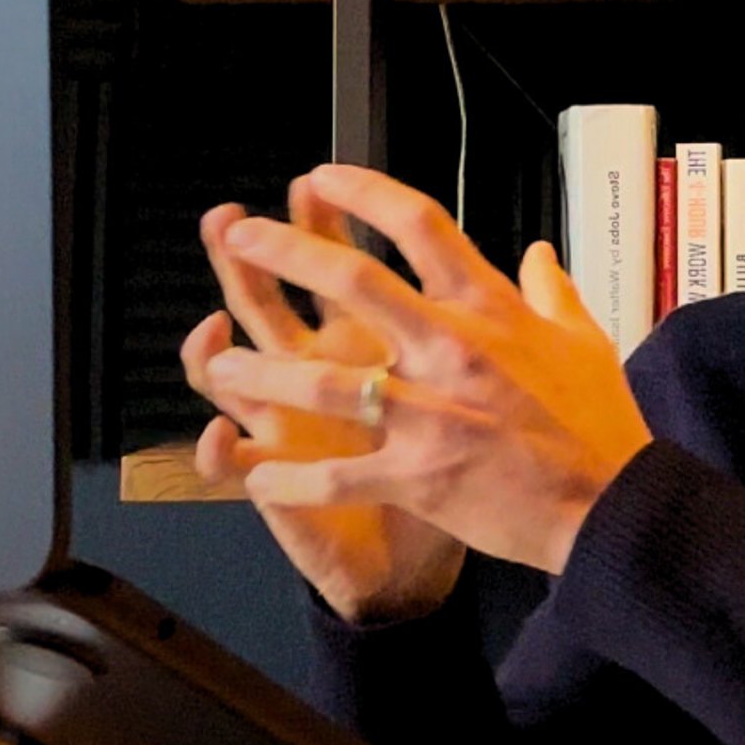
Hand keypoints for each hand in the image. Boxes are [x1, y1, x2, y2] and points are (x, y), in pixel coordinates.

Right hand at [182, 174, 464, 622]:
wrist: (429, 562)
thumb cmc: (455, 469)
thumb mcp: (483, 388)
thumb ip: (502, 318)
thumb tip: (534, 253)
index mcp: (370, 348)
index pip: (340, 273)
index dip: (328, 227)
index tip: (316, 182)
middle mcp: (321, 382)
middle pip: (269, 310)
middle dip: (246, 268)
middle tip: (228, 225)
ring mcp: (294, 435)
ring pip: (237, 385)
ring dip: (217, 358)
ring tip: (210, 333)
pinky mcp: (284, 492)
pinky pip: (239, 474)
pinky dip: (221, 455)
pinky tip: (215, 433)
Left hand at [200, 164, 653, 575]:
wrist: (611, 509)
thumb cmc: (599, 426)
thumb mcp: (585, 342)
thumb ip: (552, 291)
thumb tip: (538, 253)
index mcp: (491, 309)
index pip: (420, 224)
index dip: (364, 192)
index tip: (322, 179)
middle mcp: (453, 348)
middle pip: (354, 281)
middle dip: (286, 252)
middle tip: (241, 236)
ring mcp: (431, 413)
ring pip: (323, 380)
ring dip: (261, 369)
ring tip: (218, 360)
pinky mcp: (418, 476)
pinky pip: (335, 474)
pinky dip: (288, 476)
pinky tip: (254, 472)